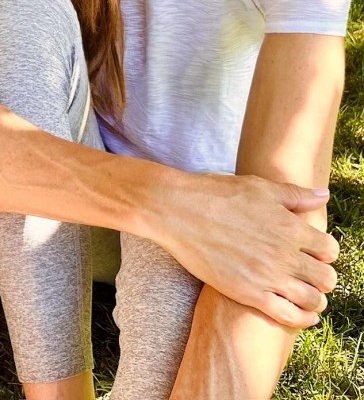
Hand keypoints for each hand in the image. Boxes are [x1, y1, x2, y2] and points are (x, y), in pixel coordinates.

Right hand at [156, 173, 337, 327]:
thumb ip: (294, 195)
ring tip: (303, 293)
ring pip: (313, 301)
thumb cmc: (215, 193)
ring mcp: (267, 276)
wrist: (176, 209)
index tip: (312, 252)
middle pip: (326, 278)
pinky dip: (302, 319)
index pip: (329, 249)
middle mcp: (284, 254)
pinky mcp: (248, 293)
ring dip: (315, 299)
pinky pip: (289, 317)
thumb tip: (323, 195)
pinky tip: (299, 313)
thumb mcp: (258, 187)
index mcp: (289, 226)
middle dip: (322, 276)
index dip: (324, 251)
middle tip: (308, 273)